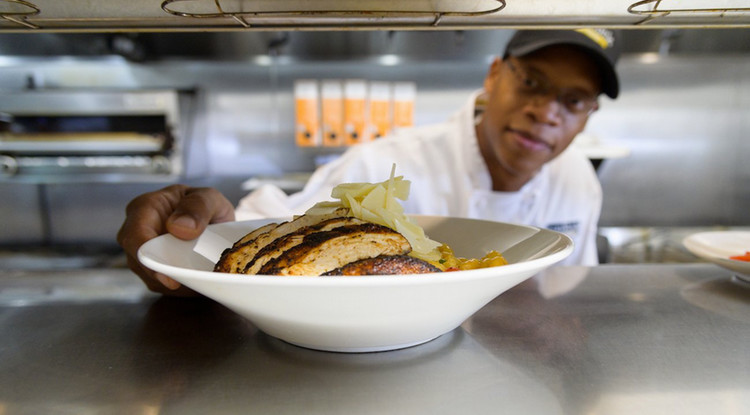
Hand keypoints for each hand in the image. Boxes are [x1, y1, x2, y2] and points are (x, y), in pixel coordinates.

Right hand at [117, 185, 234, 295]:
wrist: (214, 222)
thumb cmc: (205, 206)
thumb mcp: (209, 198)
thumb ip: (197, 207)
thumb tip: (181, 227)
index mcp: (145, 208)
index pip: (135, 235)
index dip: (149, 258)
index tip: (169, 276)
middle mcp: (136, 232)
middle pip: (139, 262)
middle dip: (165, 275)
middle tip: (191, 282)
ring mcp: (141, 255)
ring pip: (150, 278)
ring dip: (176, 282)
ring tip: (201, 273)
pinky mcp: (150, 272)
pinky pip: (161, 287)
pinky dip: (181, 287)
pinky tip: (197, 279)